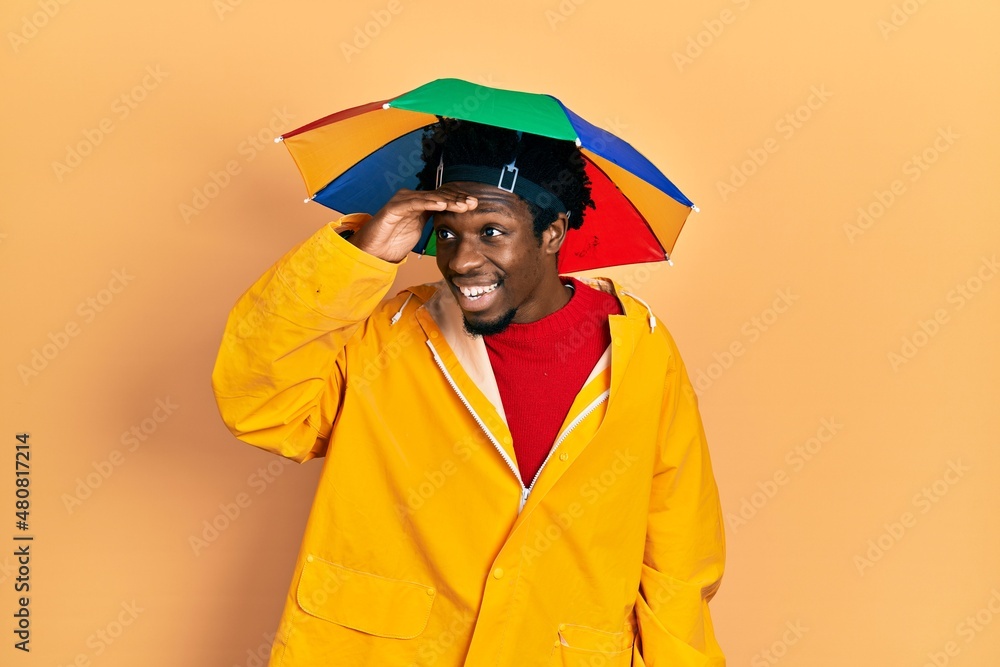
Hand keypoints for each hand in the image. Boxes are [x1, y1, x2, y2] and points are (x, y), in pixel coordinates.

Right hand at [349, 188, 477, 263]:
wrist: (374, 251)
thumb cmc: (394, 241)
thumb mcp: (419, 228)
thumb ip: (431, 219)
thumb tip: (449, 218)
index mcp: (419, 203)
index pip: (443, 198)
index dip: (458, 200)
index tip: (474, 205)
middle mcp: (412, 198)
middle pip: (439, 196)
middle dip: (457, 199)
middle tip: (473, 203)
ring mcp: (402, 201)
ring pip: (430, 198)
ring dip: (448, 201)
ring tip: (462, 205)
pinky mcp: (394, 207)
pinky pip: (415, 203)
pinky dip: (429, 203)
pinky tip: (442, 205)